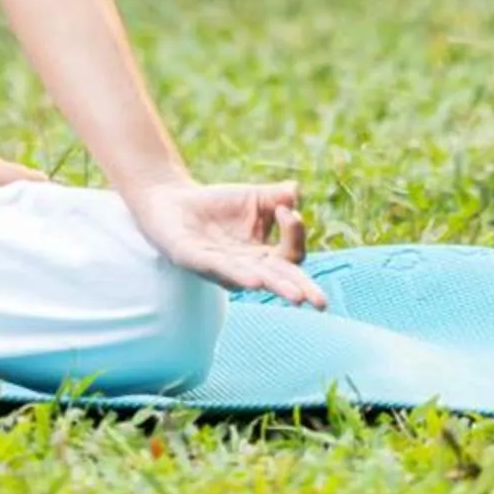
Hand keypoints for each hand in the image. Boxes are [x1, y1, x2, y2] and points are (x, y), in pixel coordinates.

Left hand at [131, 176, 327, 310]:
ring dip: (275, 287)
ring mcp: (222, 267)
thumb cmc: (219, 205)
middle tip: (320, 303)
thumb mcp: (254, 198)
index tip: (286, 209)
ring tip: (296, 297)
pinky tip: (254, 280)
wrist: (173, 200)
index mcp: (263, 256)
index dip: (295, 234)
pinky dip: (238, 275)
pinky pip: (219, 269)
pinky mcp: (196, 260)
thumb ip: (276, 197)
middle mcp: (247, 268)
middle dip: (300, 289)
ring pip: (253, 279)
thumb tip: (296, 191)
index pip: (291, 257)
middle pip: (279, 280)